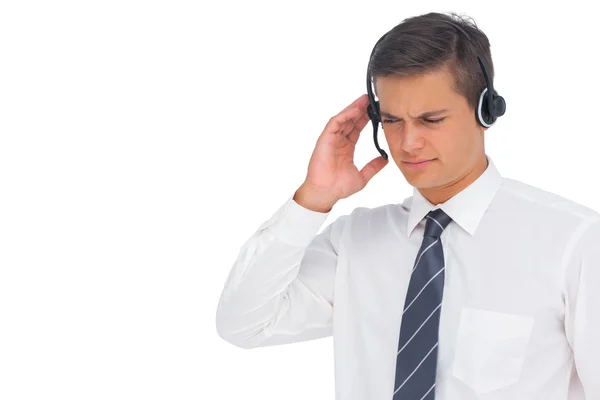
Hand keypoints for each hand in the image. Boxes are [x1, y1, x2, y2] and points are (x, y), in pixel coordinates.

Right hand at [294, 94, 388, 211]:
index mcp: (346, 148)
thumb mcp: (362, 176)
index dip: (366, 119)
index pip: (357, 128)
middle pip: (350, 120)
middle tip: (372, 99)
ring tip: (365, 100)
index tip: (377, 112)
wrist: (326, 193)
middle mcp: (338, 141)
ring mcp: (331, 139)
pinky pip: (335, 123)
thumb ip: (373, 167)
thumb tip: (385, 160)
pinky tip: (355, 110)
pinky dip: (344, 115)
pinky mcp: (325, 139)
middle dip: (361, 109)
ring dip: (353, 108)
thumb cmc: (338, 187)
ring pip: (343, 118)